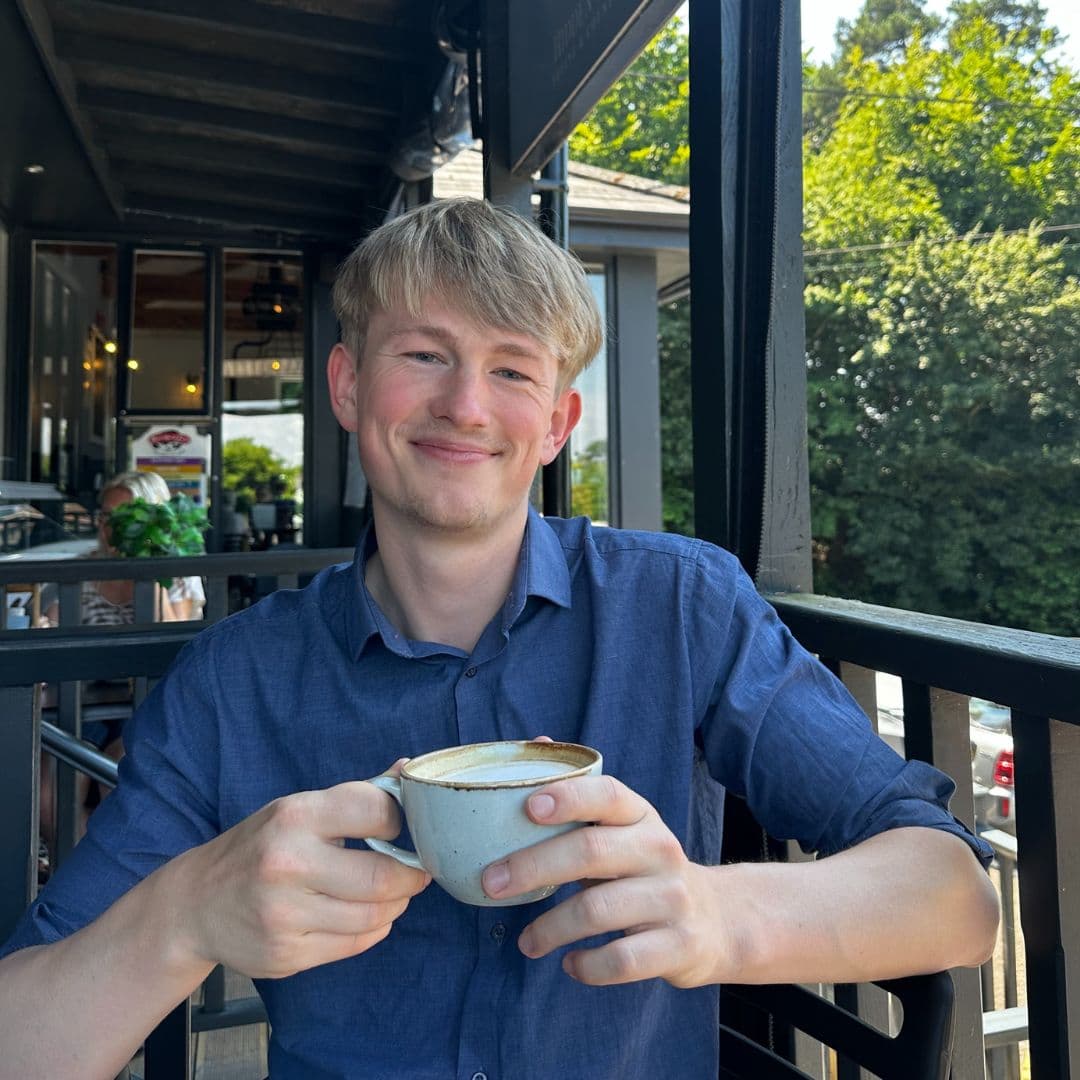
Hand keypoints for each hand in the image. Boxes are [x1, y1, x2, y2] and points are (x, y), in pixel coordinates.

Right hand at [175, 767, 430, 978]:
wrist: (195, 904)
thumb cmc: (261, 846)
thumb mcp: (300, 809)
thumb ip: (358, 796)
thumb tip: (409, 769)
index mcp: (295, 816)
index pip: (376, 812)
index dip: (402, 821)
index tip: (404, 828)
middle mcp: (287, 864)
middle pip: (382, 877)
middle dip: (411, 875)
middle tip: (417, 871)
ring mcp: (284, 915)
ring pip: (373, 917)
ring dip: (395, 904)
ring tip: (394, 893)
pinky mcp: (286, 955)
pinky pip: (354, 944)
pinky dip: (373, 929)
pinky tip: (367, 915)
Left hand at [480, 776, 727, 988]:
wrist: (715, 920)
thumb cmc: (644, 867)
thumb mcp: (623, 827)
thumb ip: (581, 795)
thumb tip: (539, 741)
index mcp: (641, 815)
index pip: (607, 795)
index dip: (568, 797)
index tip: (528, 807)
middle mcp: (659, 850)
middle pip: (590, 851)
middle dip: (532, 867)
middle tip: (492, 883)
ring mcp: (671, 899)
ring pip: (598, 911)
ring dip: (550, 927)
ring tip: (526, 941)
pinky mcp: (677, 946)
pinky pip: (622, 961)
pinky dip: (588, 966)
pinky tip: (570, 964)